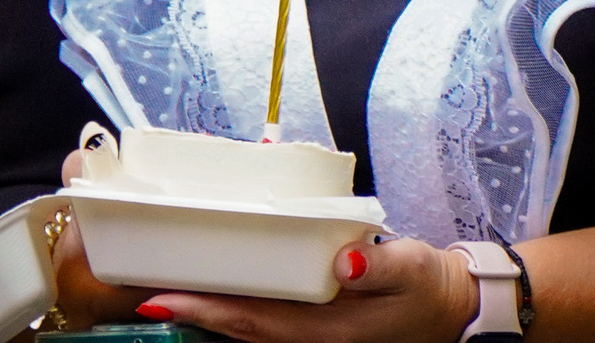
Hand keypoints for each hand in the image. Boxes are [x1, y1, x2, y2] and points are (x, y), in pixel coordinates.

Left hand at [131, 237, 476, 342]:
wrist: (449, 310)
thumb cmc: (428, 288)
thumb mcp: (413, 270)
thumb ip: (379, 264)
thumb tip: (344, 258)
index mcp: (328, 330)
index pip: (255, 321)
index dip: (207, 312)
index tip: (164, 299)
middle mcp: (310, 339)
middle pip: (239, 329)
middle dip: (192, 312)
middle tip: (146, 291)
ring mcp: (309, 336)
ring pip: (246, 327)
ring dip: (206, 311)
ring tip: (165, 287)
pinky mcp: (311, 324)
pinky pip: (262, 318)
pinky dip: (233, 306)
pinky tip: (214, 287)